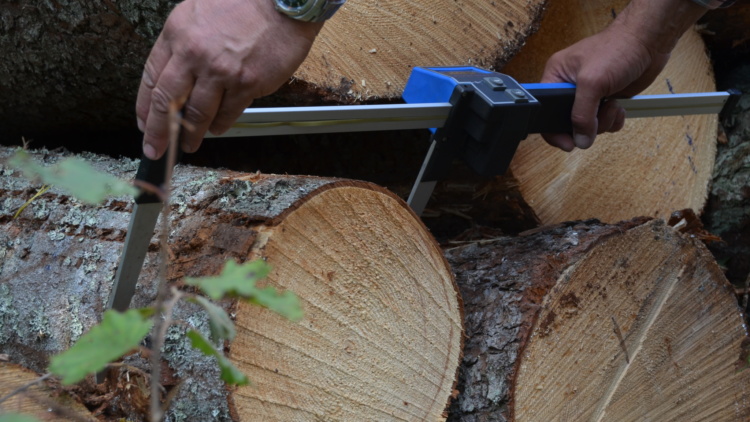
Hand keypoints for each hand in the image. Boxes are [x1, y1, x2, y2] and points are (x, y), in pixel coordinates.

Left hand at [136, 0, 322, 158]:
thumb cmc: (244, 2)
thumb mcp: (198, 11)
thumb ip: (183, 43)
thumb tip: (176, 76)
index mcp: (177, 34)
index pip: (151, 78)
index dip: (145, 107)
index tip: (144, 123)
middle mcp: (195, 54)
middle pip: (167, 103)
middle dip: (158, 132)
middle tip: (155, 148)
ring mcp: (221, 71)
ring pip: (197, 114)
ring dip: (191, 134)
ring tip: (189, 145)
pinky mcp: (247, 83)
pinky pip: (228, 113)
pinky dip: (221, 125)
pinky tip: (217, 129)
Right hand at [540, 23, 668, 150]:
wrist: (648, 42)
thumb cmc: (617, 49)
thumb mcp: (592, 82)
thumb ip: (582, 114)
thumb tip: (580, 140)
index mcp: (556, 77)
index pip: (545, 110)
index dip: (553, 129)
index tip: (567, 143)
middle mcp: (570, 88)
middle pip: (567, 122)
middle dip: (584, 126)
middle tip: (595, 122)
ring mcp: (590, 95)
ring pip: (588, 126)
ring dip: (603, 122)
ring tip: (611, 104)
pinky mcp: (606, 100)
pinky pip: (605, 123)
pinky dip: (613, 120)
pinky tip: (619, 106)